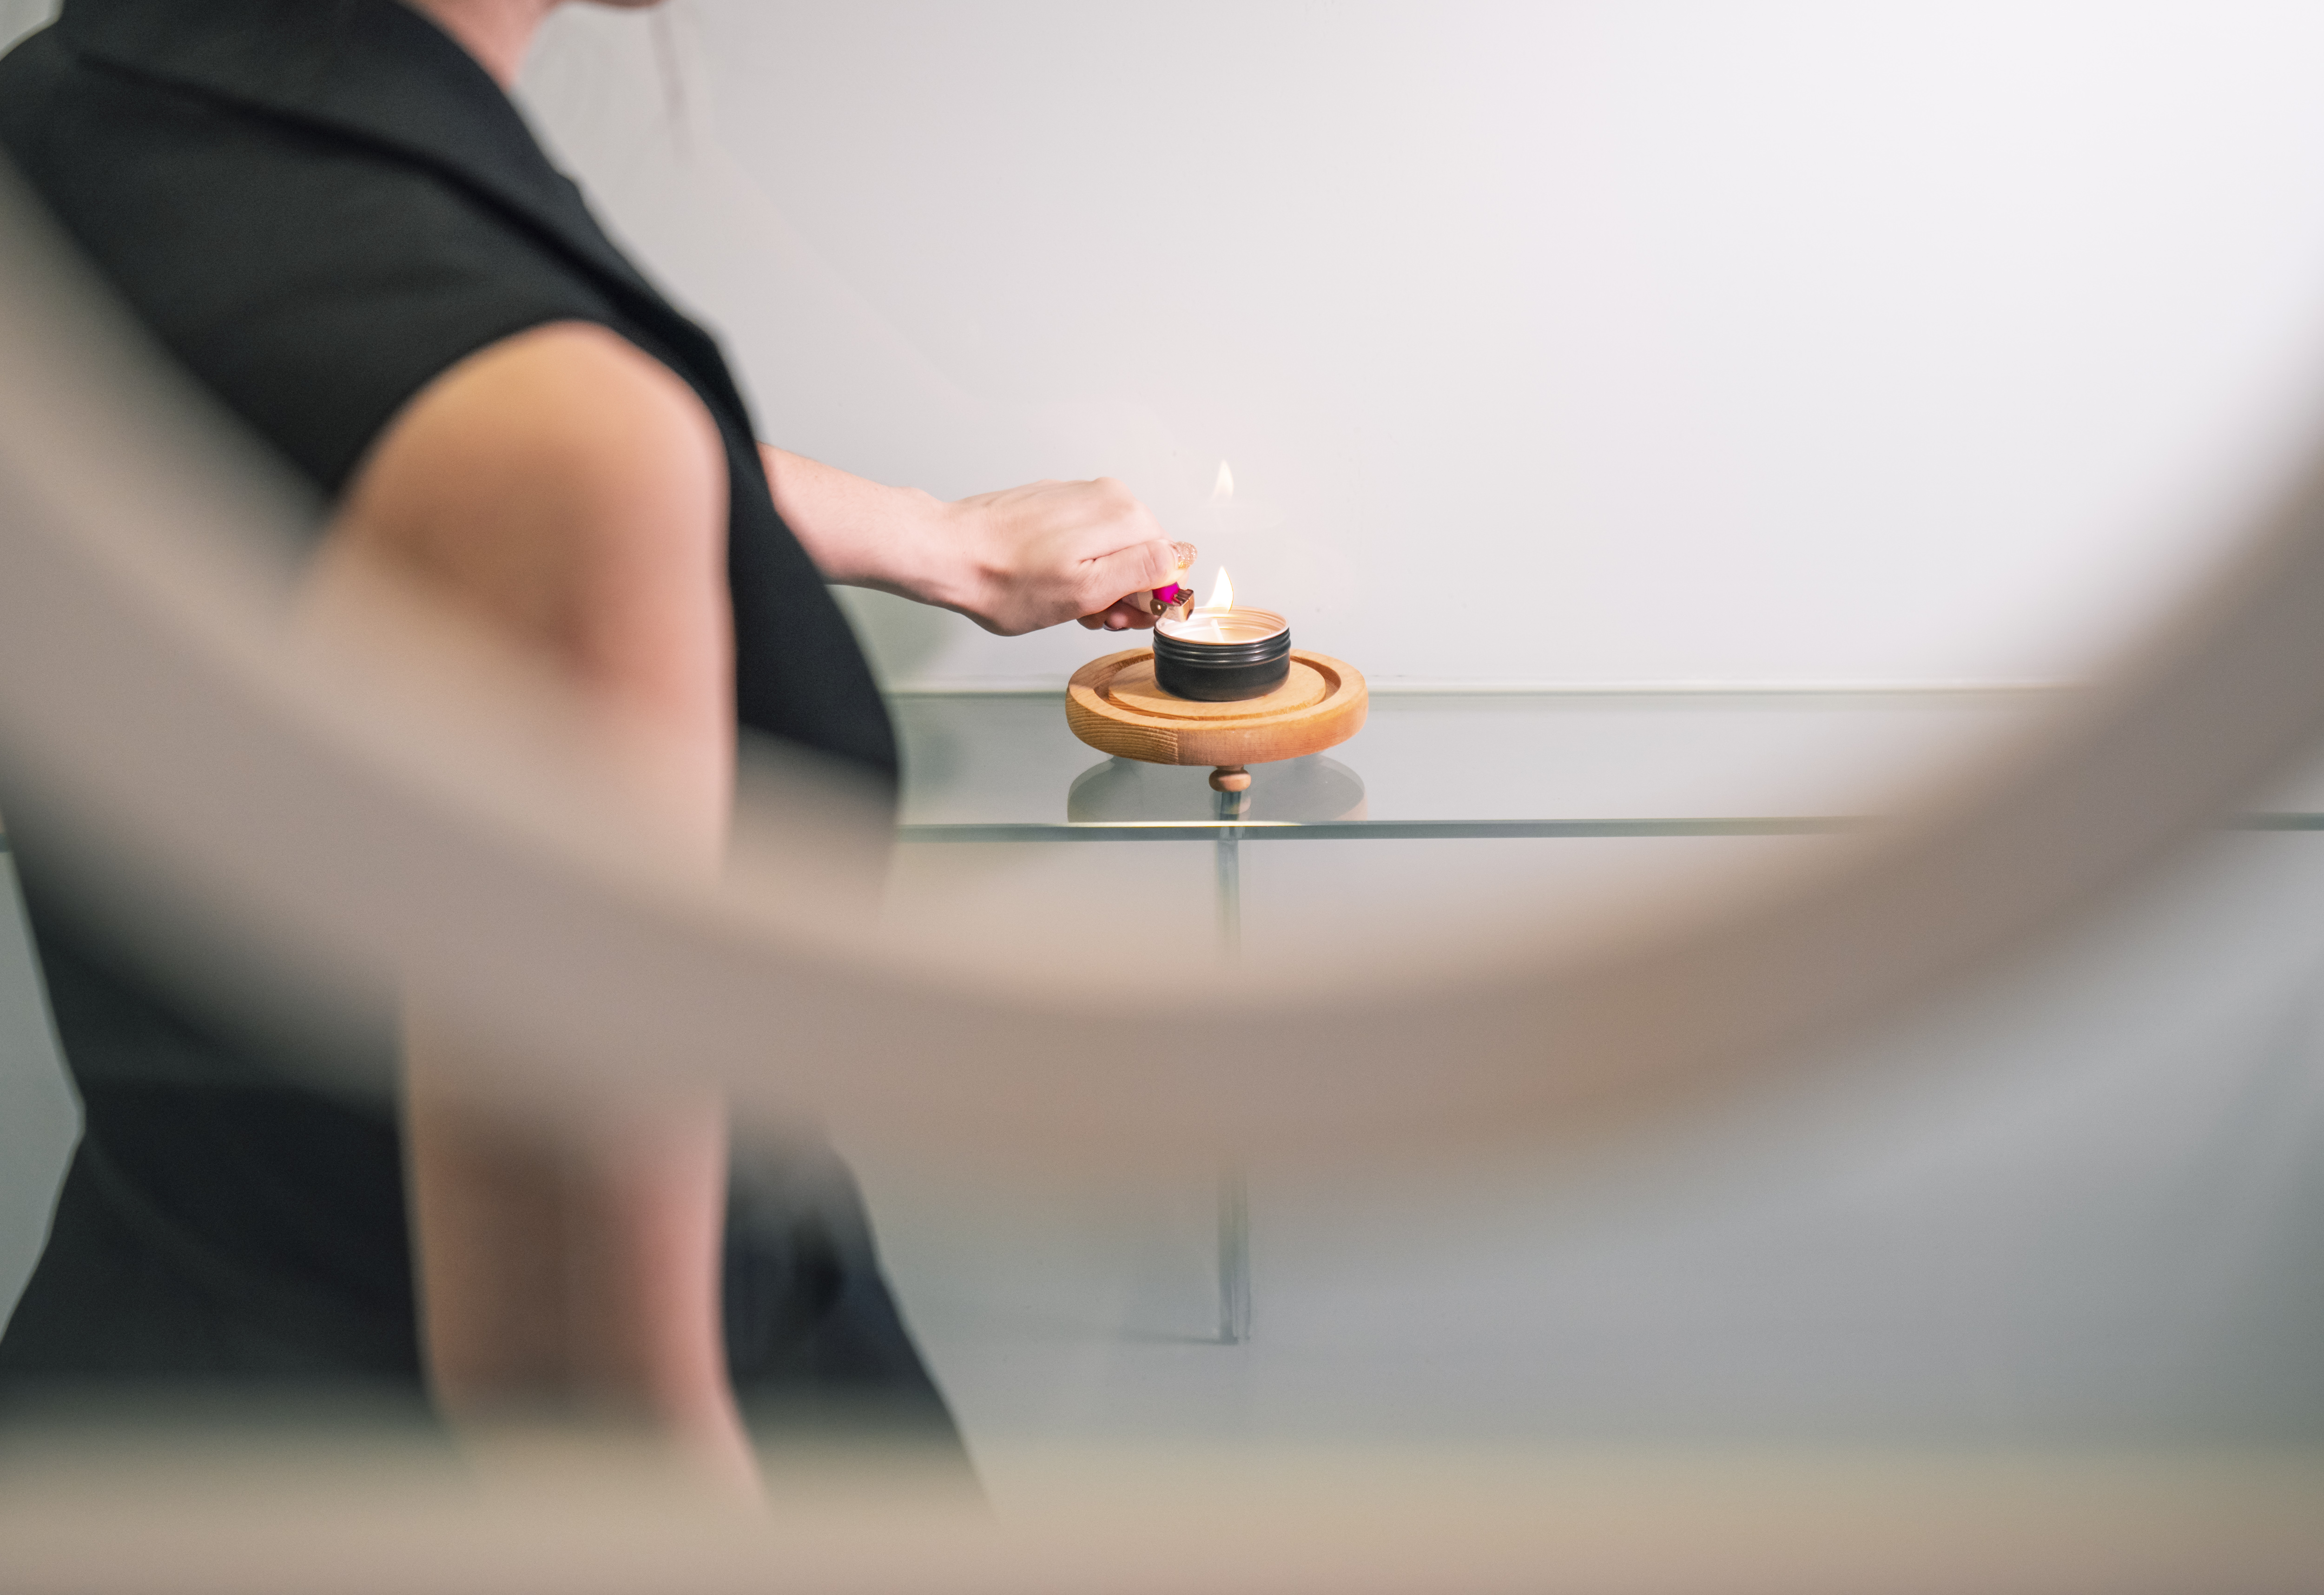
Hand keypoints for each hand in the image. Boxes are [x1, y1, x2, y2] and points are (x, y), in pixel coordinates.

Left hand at [939, 477, 1192, 635]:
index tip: (1119, 615)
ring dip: (1099, 582)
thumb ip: (1141, 572)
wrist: (947, 553)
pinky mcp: (1054, 503)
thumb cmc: (1004, 579)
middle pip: (1143, 554)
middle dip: (1123, 591)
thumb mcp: (1085, 591)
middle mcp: (1106, 495)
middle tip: (1092, 614)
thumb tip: (1176, 561)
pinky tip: (1051, 583)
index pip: (1170, 561)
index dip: (1149, 599)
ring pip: (1113, 549)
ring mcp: (1078, 496)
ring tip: (1067, 602)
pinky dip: (1077, 565)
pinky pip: (1086, 539)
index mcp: (1123, 513)